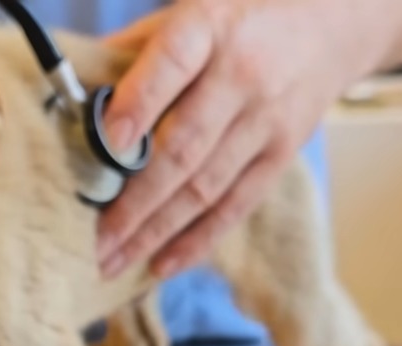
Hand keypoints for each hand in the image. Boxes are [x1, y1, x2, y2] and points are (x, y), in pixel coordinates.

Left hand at [95, 0, 346, 278]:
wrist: (333, 21)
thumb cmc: (240, 17)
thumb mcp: (188, 11)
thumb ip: (133, 51)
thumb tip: (68, 97)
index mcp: (209, 27)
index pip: (172, 64)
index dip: (139, 104)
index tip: (105, 143)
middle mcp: (242, 76)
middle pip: (183, 147)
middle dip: (133, 201)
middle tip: (92, 240)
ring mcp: (266, 120)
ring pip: (205, 186)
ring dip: (154, 231)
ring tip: (112, 261)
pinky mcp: (282, 153)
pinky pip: (236, 205)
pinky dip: (196, 240)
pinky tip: (160, 265)